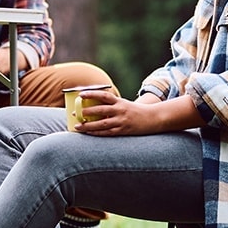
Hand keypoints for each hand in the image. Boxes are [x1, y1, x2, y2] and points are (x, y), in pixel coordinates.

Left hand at [72, 90, 204, 134]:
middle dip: (86, 111)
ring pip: (102, 124)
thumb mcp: (124, 105)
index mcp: (120, 101)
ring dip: (88, 125)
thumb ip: (111, 105)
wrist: (153, 119)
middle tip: (74, 112)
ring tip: (78, 126)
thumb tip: (93, 108)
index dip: (91, 94)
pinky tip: (89, 134)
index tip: (80, 94)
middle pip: (100, 110)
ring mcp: (122, 121)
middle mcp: (120, 110)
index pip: (104, 95)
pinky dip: (97, 134)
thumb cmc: (136, 112)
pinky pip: (107, 133)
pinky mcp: (123, 131)